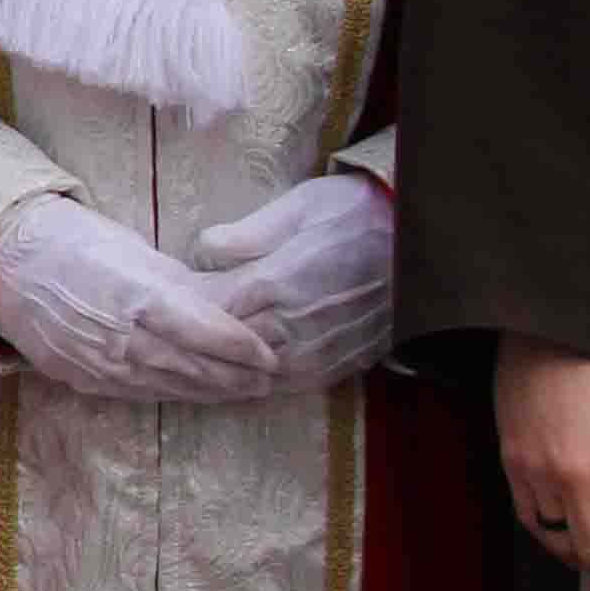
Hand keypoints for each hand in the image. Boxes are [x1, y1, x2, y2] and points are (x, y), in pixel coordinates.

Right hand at [0, 196, 277, 406]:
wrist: (4, 264)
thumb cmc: (73, 242)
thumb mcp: (135, 251)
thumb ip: (179, 286)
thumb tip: (223, 308)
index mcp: (137, 295)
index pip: (207, 332)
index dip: (244, 348)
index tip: (272, 354)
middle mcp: (121, 338)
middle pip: (195, 367)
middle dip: (237, 377)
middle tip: (270, 379)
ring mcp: (101, 364)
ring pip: (171, 385)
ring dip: (212, 391)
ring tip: (243, 390)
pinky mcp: (84, 379)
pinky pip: (140, 391)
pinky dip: (174, 391)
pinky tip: (194, 390)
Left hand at [185, 173, 395, 392]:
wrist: (427, 238)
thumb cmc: (356, 213)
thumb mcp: (294, 207)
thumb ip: (242, 235)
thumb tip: (200, 252)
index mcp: (277, 283)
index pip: (211, 311)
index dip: (183, 311)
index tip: (163, 306)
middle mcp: (298, 324)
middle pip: (229, 349)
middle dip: (199, 345)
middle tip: (171, 339)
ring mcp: (324, 348)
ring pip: (260, 375)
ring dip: (230, 371)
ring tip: (201, 362)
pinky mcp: (348, 360)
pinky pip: (296, 383)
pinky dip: (266, 382)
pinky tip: (247, 374)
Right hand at [500, 338, 589, 561]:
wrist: (551, 332)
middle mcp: (556, 476)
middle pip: (571, 545)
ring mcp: (527, 466)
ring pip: (543, 528)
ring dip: (566, 537)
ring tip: (585, 531)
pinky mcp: (509, 452)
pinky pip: (522, 504)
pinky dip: (542, 518)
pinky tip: (560, 510)